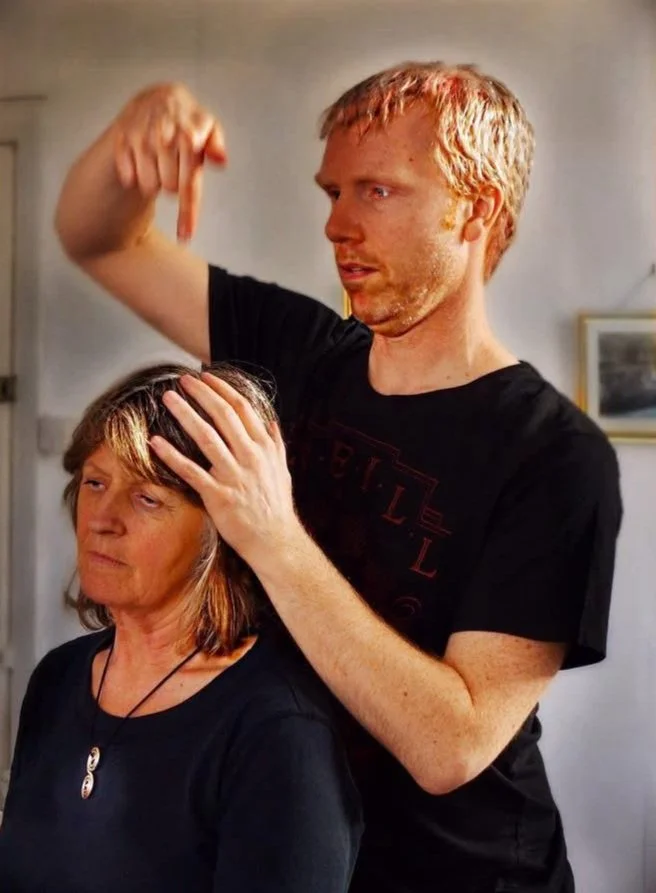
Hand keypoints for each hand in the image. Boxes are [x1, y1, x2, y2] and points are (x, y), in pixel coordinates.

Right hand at [113, 83, 226, 240]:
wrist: (157, 98)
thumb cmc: (188, 122)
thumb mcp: (209, 129)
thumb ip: (216, 145)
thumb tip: (221, 160)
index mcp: (188, 135)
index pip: (189, 183)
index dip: (187, 211)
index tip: (185, 235)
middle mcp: (163, 136)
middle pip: (169, 188)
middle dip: (174, 185)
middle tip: (175, 168)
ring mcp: (140, 137)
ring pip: (148, 186)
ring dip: (155, 182)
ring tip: (160, 164)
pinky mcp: (122, 140)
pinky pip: (129, 177)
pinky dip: (136, 177)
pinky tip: (143, 162)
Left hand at [150, 373, 302, 568]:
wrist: (275, 541)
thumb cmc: (275, 507)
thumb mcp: (282, 470)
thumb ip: (275, 443)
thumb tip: (269, 421)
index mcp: (264, 448)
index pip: (242, 408)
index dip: (222, 389)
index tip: (205, 377)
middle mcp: (250, 457)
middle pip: (223, 415)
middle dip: (201, 394)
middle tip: (183, 380)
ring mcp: (234, 476)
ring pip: (206, 437)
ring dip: (185, 414)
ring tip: (168, 398)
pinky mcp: (218, 496)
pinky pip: (190, 471)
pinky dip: (171, 455)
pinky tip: (155, 441)